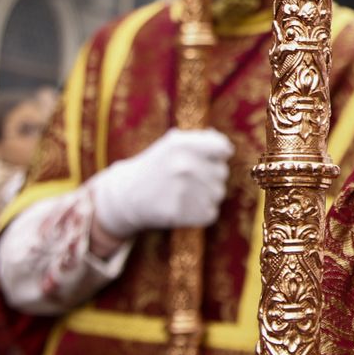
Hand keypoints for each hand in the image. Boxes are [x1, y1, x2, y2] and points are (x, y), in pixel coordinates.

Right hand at [88, 128, 233, 239]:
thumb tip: (228, 148)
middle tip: (189, 179)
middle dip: (211, 176)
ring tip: (186, 192)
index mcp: (183, 144)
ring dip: (207, 195)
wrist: (126, 196)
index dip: (219, 155)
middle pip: (222, 172)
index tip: (209, 159)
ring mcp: (183, 191)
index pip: (223, 148)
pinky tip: (185, 206)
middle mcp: (185, 165)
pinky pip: (211, 213)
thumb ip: (203, 140)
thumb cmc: (156, 166)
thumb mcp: (173, 144)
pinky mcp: (181, 214)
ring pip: (218, 194)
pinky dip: (202, 212)